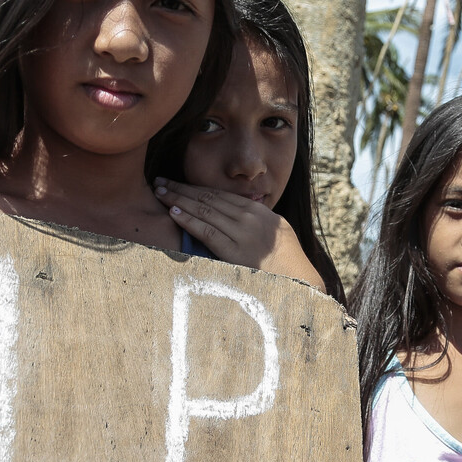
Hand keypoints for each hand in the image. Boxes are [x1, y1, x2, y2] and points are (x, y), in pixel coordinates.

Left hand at [153, 178, 324, 289]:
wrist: (300, 280)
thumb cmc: (288, 260)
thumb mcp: (276, 230)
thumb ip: (257, 219)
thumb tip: (240, 211)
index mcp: (258, 210)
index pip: (220, 194)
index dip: (196, 187)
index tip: (178, 183)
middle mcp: (249, 217)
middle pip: (209, 198)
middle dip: (182, 188)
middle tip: (160, 181)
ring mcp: (241, 233)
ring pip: (204, 210)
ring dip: (179, 199)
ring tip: (160, 192)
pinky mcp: (234, 251)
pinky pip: (207, 231)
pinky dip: (189, 220)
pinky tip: (173, 212)